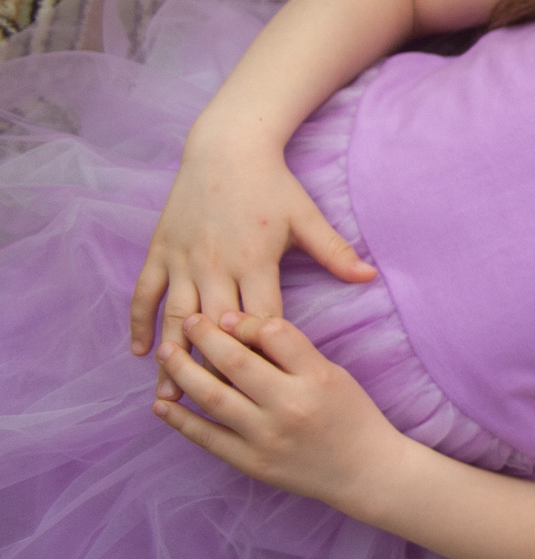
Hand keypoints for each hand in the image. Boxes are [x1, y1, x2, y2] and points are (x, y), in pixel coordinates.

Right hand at [130, 132, 373, 393]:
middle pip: (212, 329)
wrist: (228, 146)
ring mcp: (184, 260)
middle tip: (209, 412)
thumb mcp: (307, 216)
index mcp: (255, 261)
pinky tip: (140, 353)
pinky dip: (139, 323)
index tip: (264, 390)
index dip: (260, 355)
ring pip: (174, 318)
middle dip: (211, 371)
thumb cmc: (273, 184)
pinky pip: (144, 294)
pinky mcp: (160, 251)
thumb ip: (335, 250)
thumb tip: (370, 276)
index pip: (259, 320)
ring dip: (170, 359)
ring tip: (167, 399)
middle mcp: (216, 265)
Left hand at [153, 311, 407, 507]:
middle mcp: (290, 406)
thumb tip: (242, 329)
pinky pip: (207, 437)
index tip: (228, 314)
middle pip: (237, 363)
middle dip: (207, 337)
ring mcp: (266, 437)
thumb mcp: (332, 375)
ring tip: (166, 352)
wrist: (364, 471)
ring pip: (213, 398)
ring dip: (183, 372)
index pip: (275, 334)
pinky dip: (180, 420)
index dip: (247, 320)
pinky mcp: (251, 462)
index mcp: (317, 377)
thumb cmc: (351, 416)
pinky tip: (161, 404)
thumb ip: (293, 355)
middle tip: (190, 321)